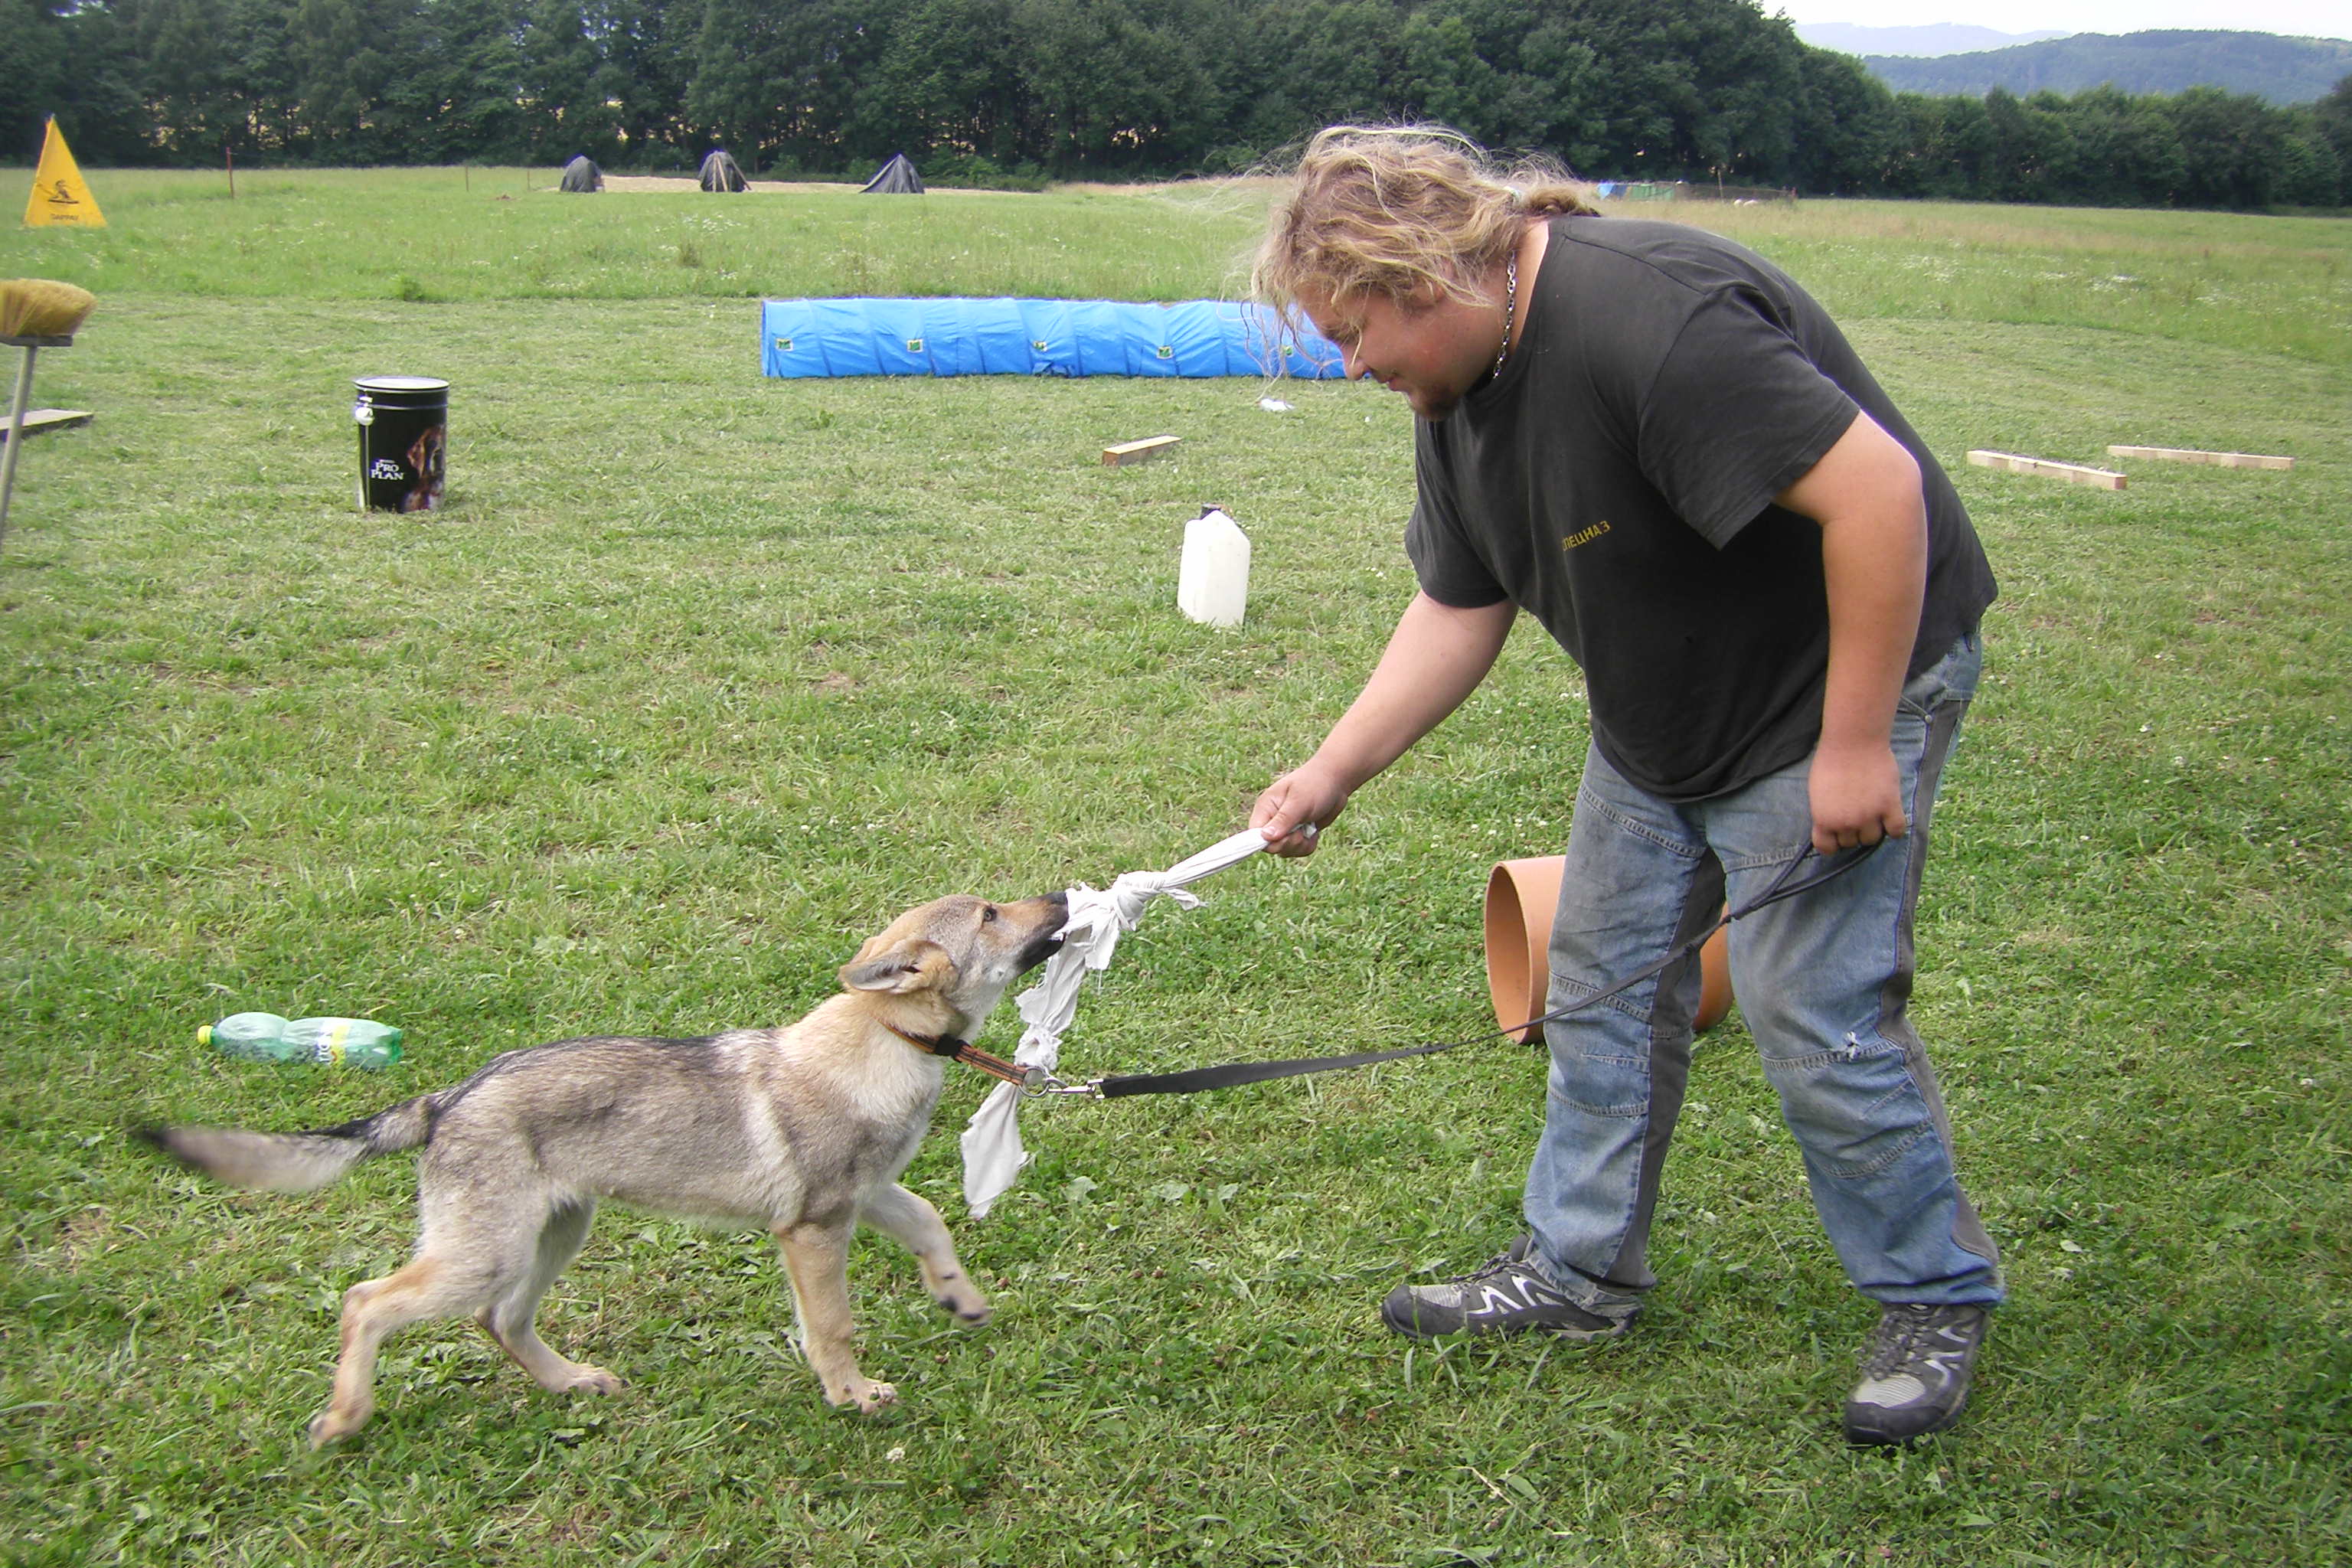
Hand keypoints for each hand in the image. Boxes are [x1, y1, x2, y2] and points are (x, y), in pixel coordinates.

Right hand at [1251, 765, 1351, 857]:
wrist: (1335, 781)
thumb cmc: (1315, 784)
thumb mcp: (1299, 802)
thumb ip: (1283, 820)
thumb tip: (1265, 837)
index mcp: (1265, 808)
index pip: (1254, 834)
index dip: (1267, 842)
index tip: (1286, 836)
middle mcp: (1271, 819)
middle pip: (1271, 847)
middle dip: (1290, 843)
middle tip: (1302, 829)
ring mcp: (1284, 828)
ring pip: (1285, 851)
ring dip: (1301, 845)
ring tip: (1310, 827)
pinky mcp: (1297, 834)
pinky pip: (1298, 851)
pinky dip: (1308, 844)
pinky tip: (1313, 830)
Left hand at [1808, 740, 1906, 854]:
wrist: (1853, 742)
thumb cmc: (1831, 761)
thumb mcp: (1817, 792)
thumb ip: (1825, 813)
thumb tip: (1833, 827)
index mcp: (1823, 819)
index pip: (1827, 848)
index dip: (1833, 842)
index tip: (1837, 835)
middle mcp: (1845, 822)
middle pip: (1852, 842)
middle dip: (1853, 831)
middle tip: (1857, 815)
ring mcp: (1869, 816)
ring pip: (1873, 839)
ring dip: (1873, 829)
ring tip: (1873, 813)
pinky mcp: (1890, 806)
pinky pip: (1897, 830)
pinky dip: (1895, 828)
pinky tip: (1890, 817)